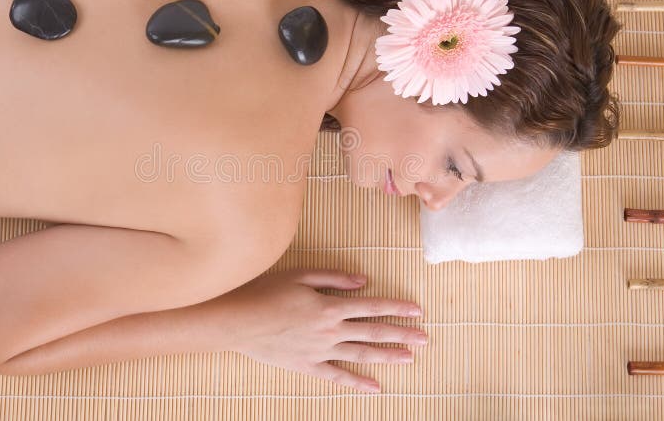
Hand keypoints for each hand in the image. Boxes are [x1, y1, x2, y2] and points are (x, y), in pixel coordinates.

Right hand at [223, 268, 426, 392]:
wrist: (238, 320)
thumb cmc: (266, 292)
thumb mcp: (301, 274)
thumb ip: (334, 277)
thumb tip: (363, 281)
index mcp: (330, 305)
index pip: (372, 306)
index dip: (396, 308)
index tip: (417, 311)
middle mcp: (331, 330)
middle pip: (373, 332)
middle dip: (402, 334)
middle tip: (425, 338)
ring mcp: (320, 351)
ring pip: (361, 354)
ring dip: (387, 356)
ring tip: (409, 358)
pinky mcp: (308, 366)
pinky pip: (337, 377)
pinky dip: (357, 383)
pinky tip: (374, 388)